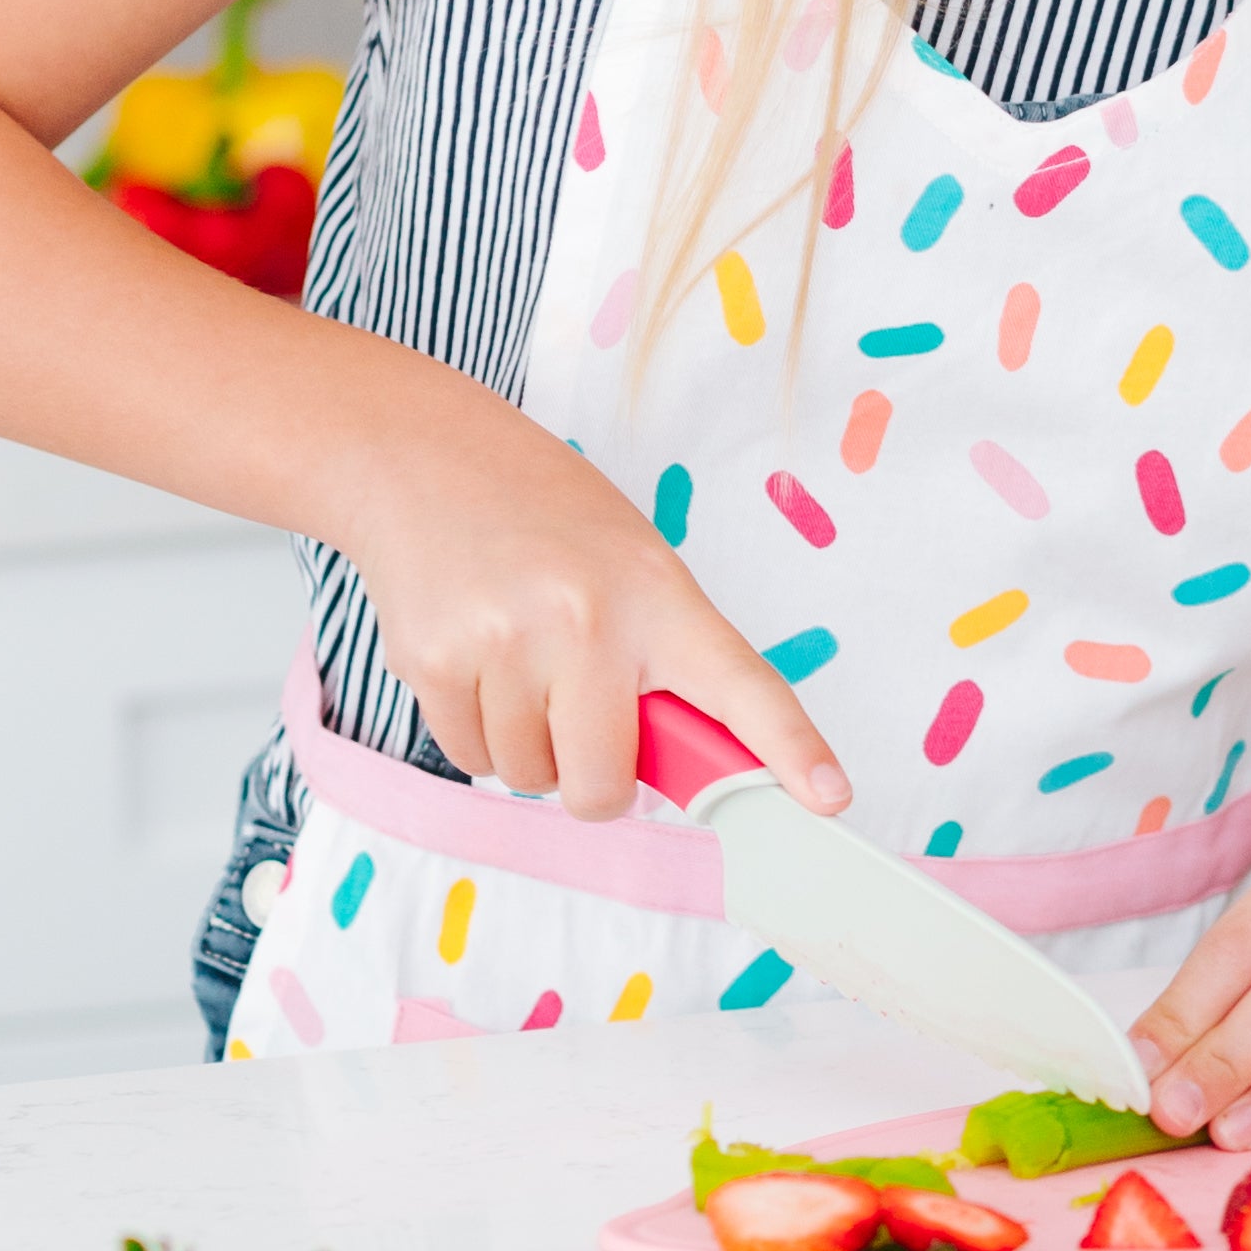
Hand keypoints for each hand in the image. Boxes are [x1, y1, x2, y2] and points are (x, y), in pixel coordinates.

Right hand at [338, 415, 850, 824]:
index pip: (739, 682)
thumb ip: (657, 661)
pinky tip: (473, 655)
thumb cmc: (542, 515)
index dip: (790, 747)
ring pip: (528, 776)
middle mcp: (586, 620)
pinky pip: (470, 756)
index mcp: (655, 593)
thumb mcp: (629, 563)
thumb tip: (669, 775)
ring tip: (516, 656)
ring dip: (526, 743)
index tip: (830, 796)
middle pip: (601, 785)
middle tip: (577, 711)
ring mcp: (504, 642)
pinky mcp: (431, 661)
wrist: (420, 454)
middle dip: (591, 775)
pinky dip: (475, 730)